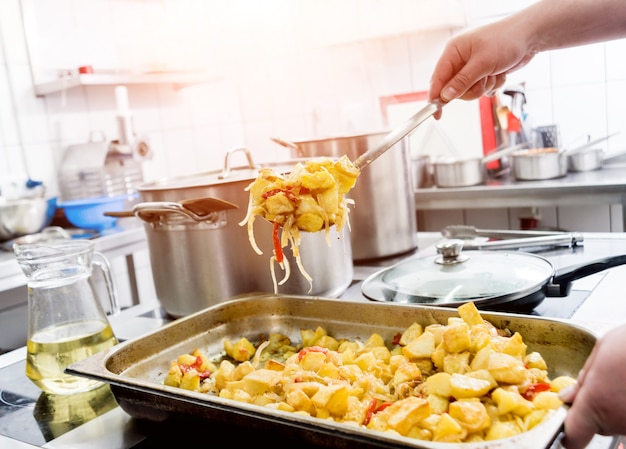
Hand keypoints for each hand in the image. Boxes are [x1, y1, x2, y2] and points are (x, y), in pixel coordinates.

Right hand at [428, 17, 533, 106]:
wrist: (530, 36)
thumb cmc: (505, 41)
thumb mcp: (482, 62)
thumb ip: (462, 81)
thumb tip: (445, 95)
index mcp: (454, 51)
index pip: (438, 78)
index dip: (436, 96)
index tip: (435, 112)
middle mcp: (460, 60)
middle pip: (454, 89)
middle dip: (470, 89)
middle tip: (483, 80)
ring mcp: (472, 67)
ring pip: (469, 91)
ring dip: (484, 87)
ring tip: (494, 74)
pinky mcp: (483, 73)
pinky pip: (482, 90)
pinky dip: (492, 85)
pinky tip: (499, 73)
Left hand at [559, 323, 625, 448]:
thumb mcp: (601, 350)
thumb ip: (582, 379)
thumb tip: (567, 397)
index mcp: (596, 401)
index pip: (574, 436)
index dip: (568, 434)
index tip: (566, 426)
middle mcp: (617, 419)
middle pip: (597, 425)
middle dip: (596, 408)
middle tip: (604, 383)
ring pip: (617, 421)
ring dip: (616, 405)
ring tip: (624, 380)